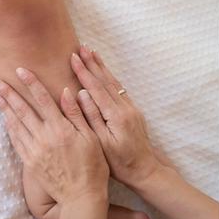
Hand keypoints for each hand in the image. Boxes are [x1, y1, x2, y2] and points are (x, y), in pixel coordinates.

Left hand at [0, 68, 108, 204]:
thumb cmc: (92, 167)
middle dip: (8, 93)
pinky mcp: (30, 162)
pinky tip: (5, 117)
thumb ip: (76, 114)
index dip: (31, 83)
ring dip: (4, 107)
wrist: (81, 197)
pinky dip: (9, 126)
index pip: (43, 100)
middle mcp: (44, 138)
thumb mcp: (91, 138)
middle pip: (22, 110)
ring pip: (15, 124)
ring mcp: (34, 150)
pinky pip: (16, 140)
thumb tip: (67, 91)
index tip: (20, 70)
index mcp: (61, 130)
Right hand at [70, 45, 169, 187]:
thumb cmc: (119, 163)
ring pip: (113, 82)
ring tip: (92, 51)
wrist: (145, 171)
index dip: (84, 72)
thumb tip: (81, 94)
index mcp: (116, 116)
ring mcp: (131, 108)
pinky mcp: (133, 111)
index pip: (96, 88)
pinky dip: (109, 76)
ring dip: (101, 66)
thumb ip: (91, 117)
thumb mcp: (101, 144)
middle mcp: (125, 108)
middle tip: (81, 47)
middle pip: (106, 80)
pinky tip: (104, 70)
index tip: (73, 57)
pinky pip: (118, 89)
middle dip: (92, 63)